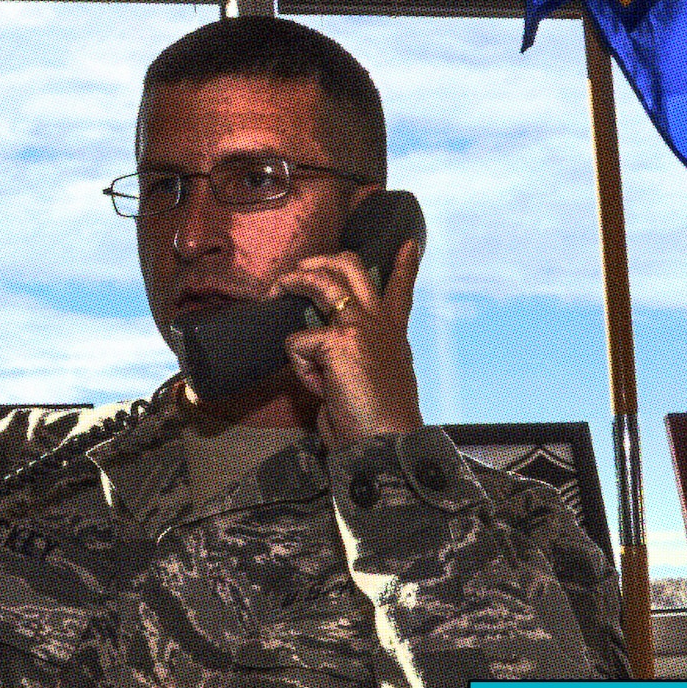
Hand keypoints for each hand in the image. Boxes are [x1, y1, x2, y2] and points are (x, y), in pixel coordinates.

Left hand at [275, 236, 424, 446]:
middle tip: (302, 269)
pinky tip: (315, 385)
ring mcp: (359, 327)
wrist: (385, 444)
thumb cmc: (379, 423)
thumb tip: (325, 348)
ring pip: (322, 282)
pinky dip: (298, 365)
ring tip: (278, 289)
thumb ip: (361, 355)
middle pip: (352, 268)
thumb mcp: (381, 379)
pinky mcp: (336, 343)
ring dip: (294, 281)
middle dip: (322, 260)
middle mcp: (379, 323)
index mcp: (394, 334)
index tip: (408, 243)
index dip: (405, 264)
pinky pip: (297, 342)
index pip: (401, 289)